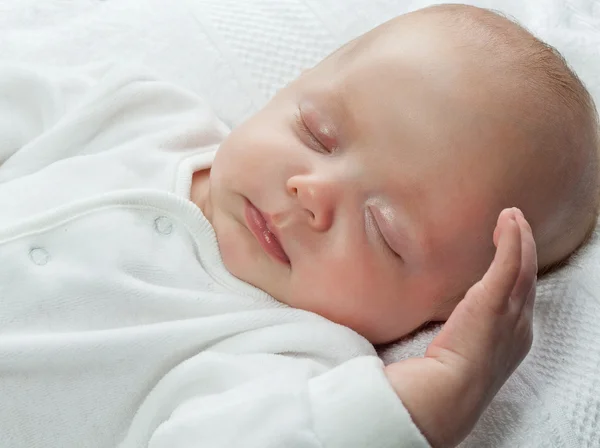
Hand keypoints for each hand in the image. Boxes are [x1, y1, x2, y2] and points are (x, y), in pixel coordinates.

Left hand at [385, 208, 537, 446]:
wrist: (441, 397)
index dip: (515, 272)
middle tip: (515, 223)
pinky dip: (513, 239)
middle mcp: (518, 328)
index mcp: (508, 341)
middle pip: (525, 279)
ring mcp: (511, 317)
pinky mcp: (495, 304)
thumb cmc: (439, 382)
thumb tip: (428, 323)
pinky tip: (509, 220)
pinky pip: (510, 264)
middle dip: (523, 249)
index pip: (516, 299)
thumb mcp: (452, 353)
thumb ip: (451, 334)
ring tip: (512, 217)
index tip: (507, 249)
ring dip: (520, 239)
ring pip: (523, 268)